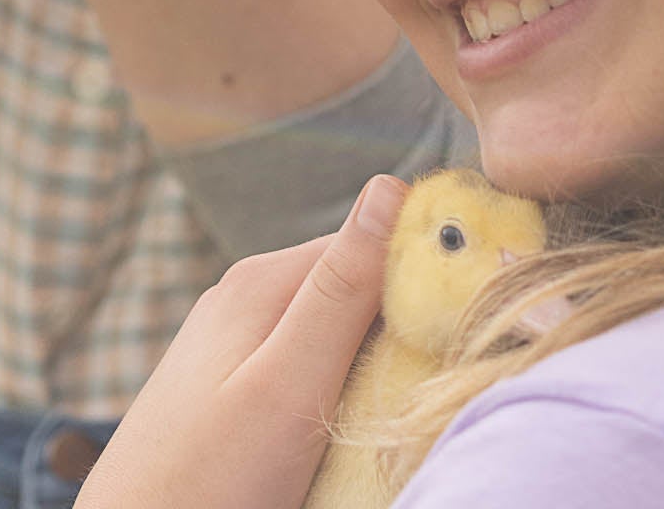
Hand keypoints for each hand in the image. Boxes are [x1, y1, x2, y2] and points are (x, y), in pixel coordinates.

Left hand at [80, 176, 405, 508]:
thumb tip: (390, 184)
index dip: (420, 277)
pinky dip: (332, 389)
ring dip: (366, 362)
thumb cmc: (208, 482)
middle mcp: (245, 295)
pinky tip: (338, 425)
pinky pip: (302, 366)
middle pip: (352, 286)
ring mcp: (232, 343)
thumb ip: (340, 289)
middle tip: (421, 382)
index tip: (455, 325)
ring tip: (383, 410)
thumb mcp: (288, 384)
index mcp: (262, 278)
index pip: (371, 242)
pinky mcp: (228, 388)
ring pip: (331, 330)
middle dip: (393, 324)